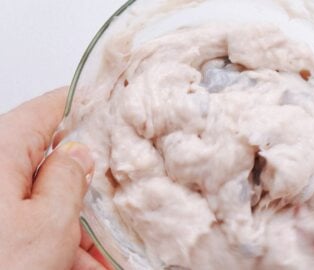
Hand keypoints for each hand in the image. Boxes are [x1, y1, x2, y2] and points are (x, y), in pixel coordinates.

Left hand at [0, 88, 107, 269]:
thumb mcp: (49, 222)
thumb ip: (70, 177)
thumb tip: (79, 154)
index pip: (48, 109)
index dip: (83, 104)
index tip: (109, 103)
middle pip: (46, 163)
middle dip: (84, 190)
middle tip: (114, 204)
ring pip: (38, 201)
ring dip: (72, 229)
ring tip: (98, 260)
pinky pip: (22, 225)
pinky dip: (51, 244)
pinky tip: (77, 265)